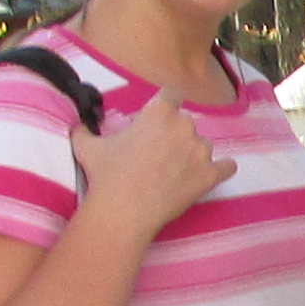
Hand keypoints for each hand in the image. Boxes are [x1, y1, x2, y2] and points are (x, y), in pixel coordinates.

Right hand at [76, 92, 237, 239]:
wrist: (123, 210)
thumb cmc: (106, 175)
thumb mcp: (87, 146)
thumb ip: (84, 130)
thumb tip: (78, 126)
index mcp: (159, 112)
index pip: (171, 94)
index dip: (165, 105)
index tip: (158, 118)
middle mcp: (184, 126)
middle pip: (186, 122)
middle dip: (175, 134)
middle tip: (158, 154)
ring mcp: (201, 151)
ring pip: (203, 145)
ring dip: (194, 153)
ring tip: (176, 171)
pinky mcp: (210, 176)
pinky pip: (227, 167)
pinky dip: (223, 169)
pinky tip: (219, 171)